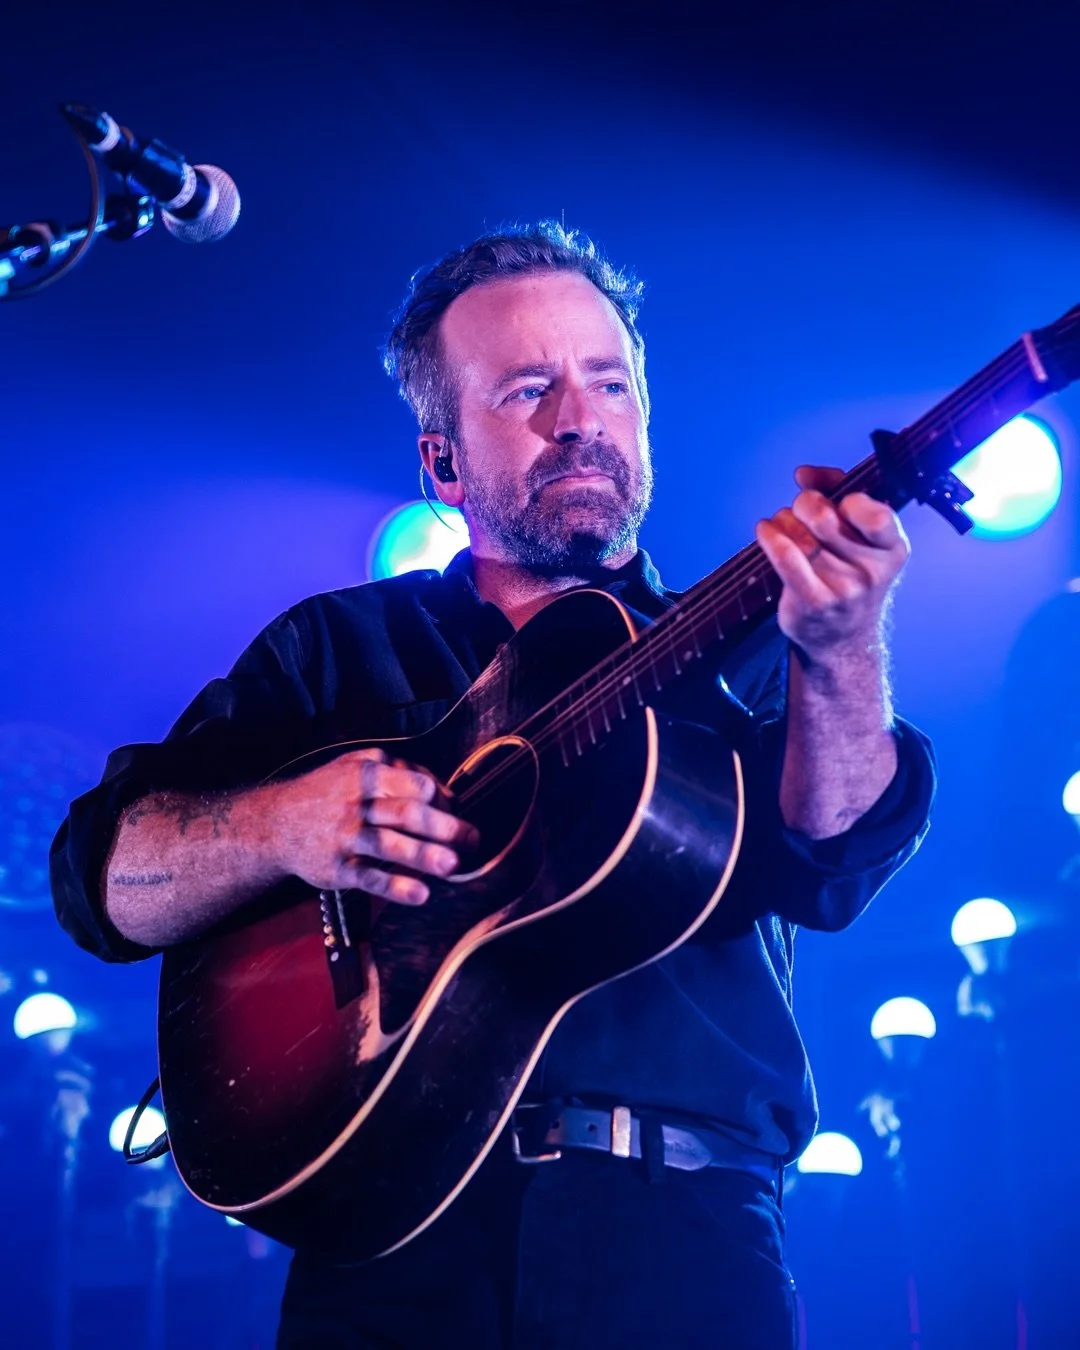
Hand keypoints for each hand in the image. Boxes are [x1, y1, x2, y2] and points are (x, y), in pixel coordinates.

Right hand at [266, 748, 478, 904]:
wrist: (275, 823)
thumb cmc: (327, 793)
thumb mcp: (354, 766)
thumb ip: (397, 771)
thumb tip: (443, 791)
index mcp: (368, 775)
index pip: (416, 784)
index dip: (440, 800)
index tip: (454, 815)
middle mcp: (357, 804)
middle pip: (407, 813)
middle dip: (443, 827)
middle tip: (472, 840)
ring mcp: (346, 836)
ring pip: (389, 845)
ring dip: (423, 855)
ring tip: (452, 866)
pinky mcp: (337, 868)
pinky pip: (369, 877)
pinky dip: (395, 886)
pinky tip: (419, 895)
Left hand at [754, 465, 909, 663]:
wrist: (843, 638)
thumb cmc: (849, 573)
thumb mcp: (860, 537)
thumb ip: (839, 494)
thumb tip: (804, 474)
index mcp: (892, 548)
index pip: (874, 512)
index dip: (847, 498)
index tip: (835, 500)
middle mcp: (872, 570)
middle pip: (823, 516)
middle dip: (804, 505)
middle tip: (799, 511)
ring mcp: (843, 589)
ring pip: (799, 535)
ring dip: (783, 521)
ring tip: (780, 524)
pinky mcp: (814, 602)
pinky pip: (786, 558)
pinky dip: (770, 537)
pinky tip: (765, 531)